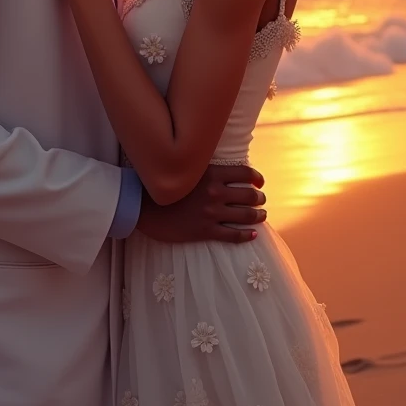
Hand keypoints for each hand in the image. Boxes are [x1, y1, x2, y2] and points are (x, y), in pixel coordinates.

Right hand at [136, 164, 265, 243]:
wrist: (144, 207)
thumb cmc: (164, 185)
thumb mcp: (187, 170)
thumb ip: (206, 169)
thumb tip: (225, 170)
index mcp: (211, 174)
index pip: (245, 173)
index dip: (256, 178)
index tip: (260, 183)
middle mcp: (215, 193)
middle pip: (249, 195)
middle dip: (259, 198)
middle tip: (261, 200)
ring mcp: (211, 213)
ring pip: (245, 216)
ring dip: (258, 216)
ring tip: (261, 216)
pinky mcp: (206, 230)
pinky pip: (233, 235)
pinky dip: (246, 235)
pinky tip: (252, 235)